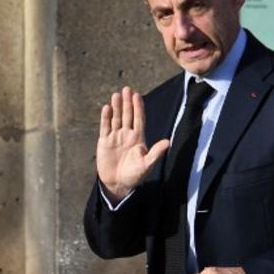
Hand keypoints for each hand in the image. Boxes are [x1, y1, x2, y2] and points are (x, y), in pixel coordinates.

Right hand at [96, 86, 168, 201]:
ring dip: (116, 107)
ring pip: (116, 118)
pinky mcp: (104, 142)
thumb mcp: (147, 164)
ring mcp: (115, 137)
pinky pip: (105, 127)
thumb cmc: (135, 175)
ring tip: (116, 95)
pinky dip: (106, 118)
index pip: (139, 119)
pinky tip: (107, 108)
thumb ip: (156, 152)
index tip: (137, 95)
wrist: (118, 184)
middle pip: (127, 115)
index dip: (138, 107)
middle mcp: (127, 134)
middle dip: (127, 102)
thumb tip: (168, 142)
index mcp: (138, 138)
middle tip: (127, 89)